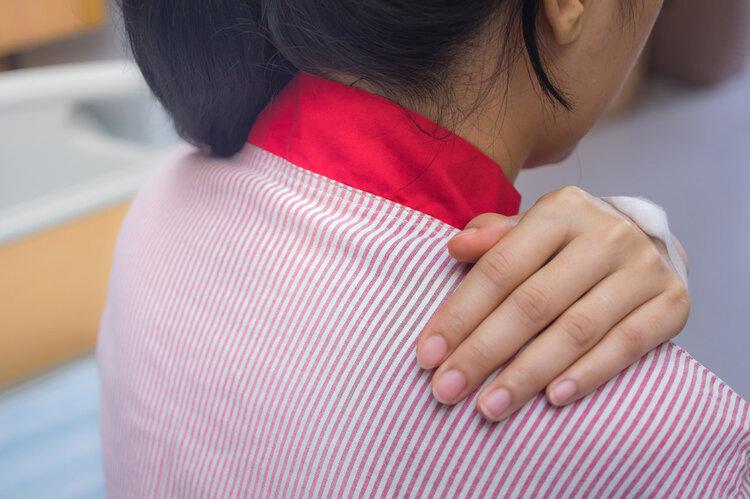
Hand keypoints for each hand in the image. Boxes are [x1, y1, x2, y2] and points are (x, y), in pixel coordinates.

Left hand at [415, 186, 690, 421]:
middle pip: (532, 303)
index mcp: (562, 210)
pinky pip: (626, 345)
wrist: (649, 241)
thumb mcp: (531, 230)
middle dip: (482, 352)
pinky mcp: (673, 302)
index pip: (500, 268)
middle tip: (446, 390)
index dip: (460, 314)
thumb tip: (456, 247)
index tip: (427, 355)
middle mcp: (606, 234)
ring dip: (527, 374)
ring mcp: (643, 268)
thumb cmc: (571, 244)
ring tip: (490, 407)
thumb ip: (494, 238)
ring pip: (576, 330)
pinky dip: (588, 374)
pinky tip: (553, 398)